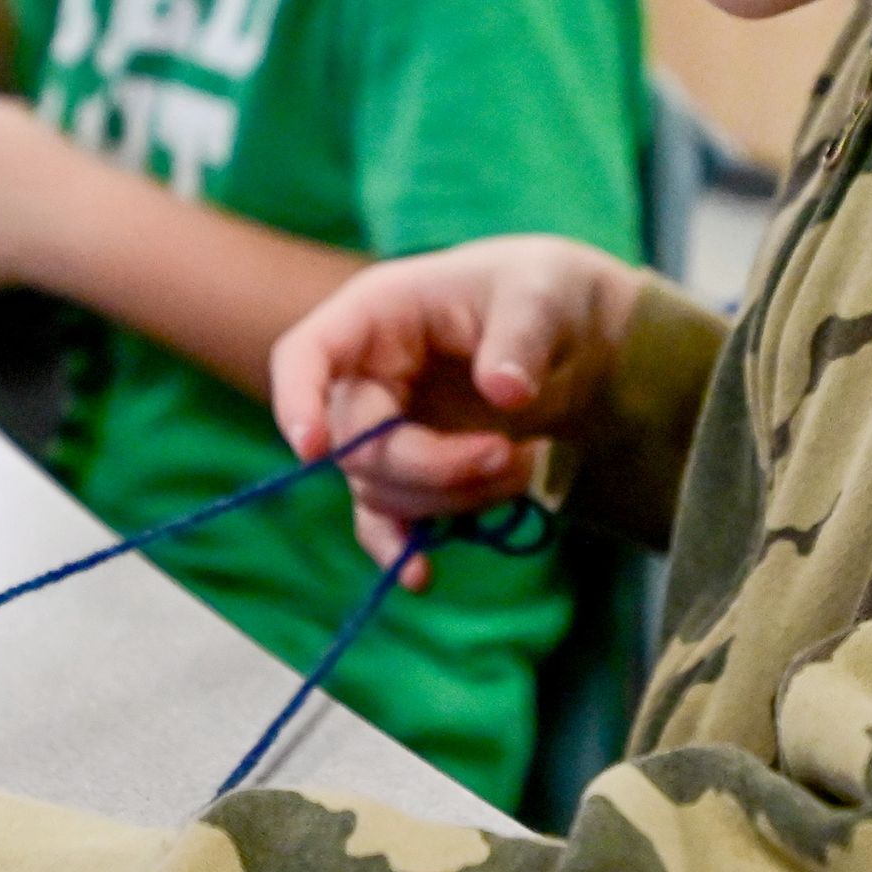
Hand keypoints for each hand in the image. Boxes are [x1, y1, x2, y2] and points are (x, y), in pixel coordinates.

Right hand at [270, 237, 646, 558]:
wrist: (574, 335)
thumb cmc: (543, 294)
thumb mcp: (541, 295)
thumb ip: (522, 338)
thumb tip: (505, 393)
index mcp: (376, 314)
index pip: (304, 355)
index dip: (296, 401)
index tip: (313, 451)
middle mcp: (367, 375)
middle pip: (354, 444)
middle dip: (432, 465)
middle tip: (511, 455)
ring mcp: (385, 429)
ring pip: (382, 489)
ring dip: (452, 496)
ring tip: (526, 464)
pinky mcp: (413, 473)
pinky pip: (388, 520)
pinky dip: (403, 548)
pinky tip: (421, 577)